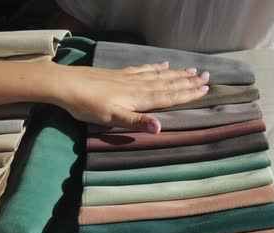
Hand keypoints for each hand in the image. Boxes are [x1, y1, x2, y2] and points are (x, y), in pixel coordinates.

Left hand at [49, 62, 209, 133]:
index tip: (205, 89)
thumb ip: (137, 122)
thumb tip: (160, 128)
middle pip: (168, 83)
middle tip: (207, 76)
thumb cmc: (88, 106)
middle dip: (188, 81)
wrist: (67, 85)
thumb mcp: (112, 118)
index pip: (169, 96)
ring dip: (177, 73)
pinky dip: (156, 67)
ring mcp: (130, 78)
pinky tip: (163, 64)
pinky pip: (144, 68)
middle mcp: (139, 86)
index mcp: (140, 99)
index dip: (188, 93)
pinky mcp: (120, 74)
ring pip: (159, 75)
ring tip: (192, 69)